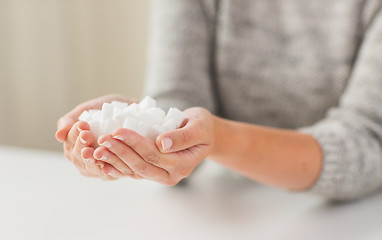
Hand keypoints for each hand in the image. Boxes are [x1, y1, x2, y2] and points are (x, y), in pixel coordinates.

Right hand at [55, 94, 136, 179]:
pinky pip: (109, 174)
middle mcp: (85, 158)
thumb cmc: (110, 110)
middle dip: (81, 146)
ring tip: (93, 149)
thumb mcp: (88, 109)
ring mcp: (98, 168)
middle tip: (87, 134)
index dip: (74, 135)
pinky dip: (107, 169)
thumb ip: (70, 120)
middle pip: (77, 157)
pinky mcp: (115, 174)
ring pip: (90, 167)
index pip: (69, 142)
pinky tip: (106, 165)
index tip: (82, 125)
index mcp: (75, 144)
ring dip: (91, 158)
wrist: (137, 112)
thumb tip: (58, 135)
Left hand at [94, 107, 215, 184]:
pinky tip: (103, 160)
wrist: (204, 134)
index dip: (135, 143)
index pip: (155, 155)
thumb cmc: (202, 127)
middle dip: (120, 153)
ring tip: (97, 149)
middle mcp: (172, 175)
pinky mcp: (153, 172)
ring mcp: (162, 176)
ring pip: (135, 171)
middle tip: (102, 140)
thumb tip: (161, 143)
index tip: (118, 130)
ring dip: (115, 160)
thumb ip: (183, 136)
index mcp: (183, 164)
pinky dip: (118, 166)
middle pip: (141, 166)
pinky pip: (134, 171)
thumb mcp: (199, 126)